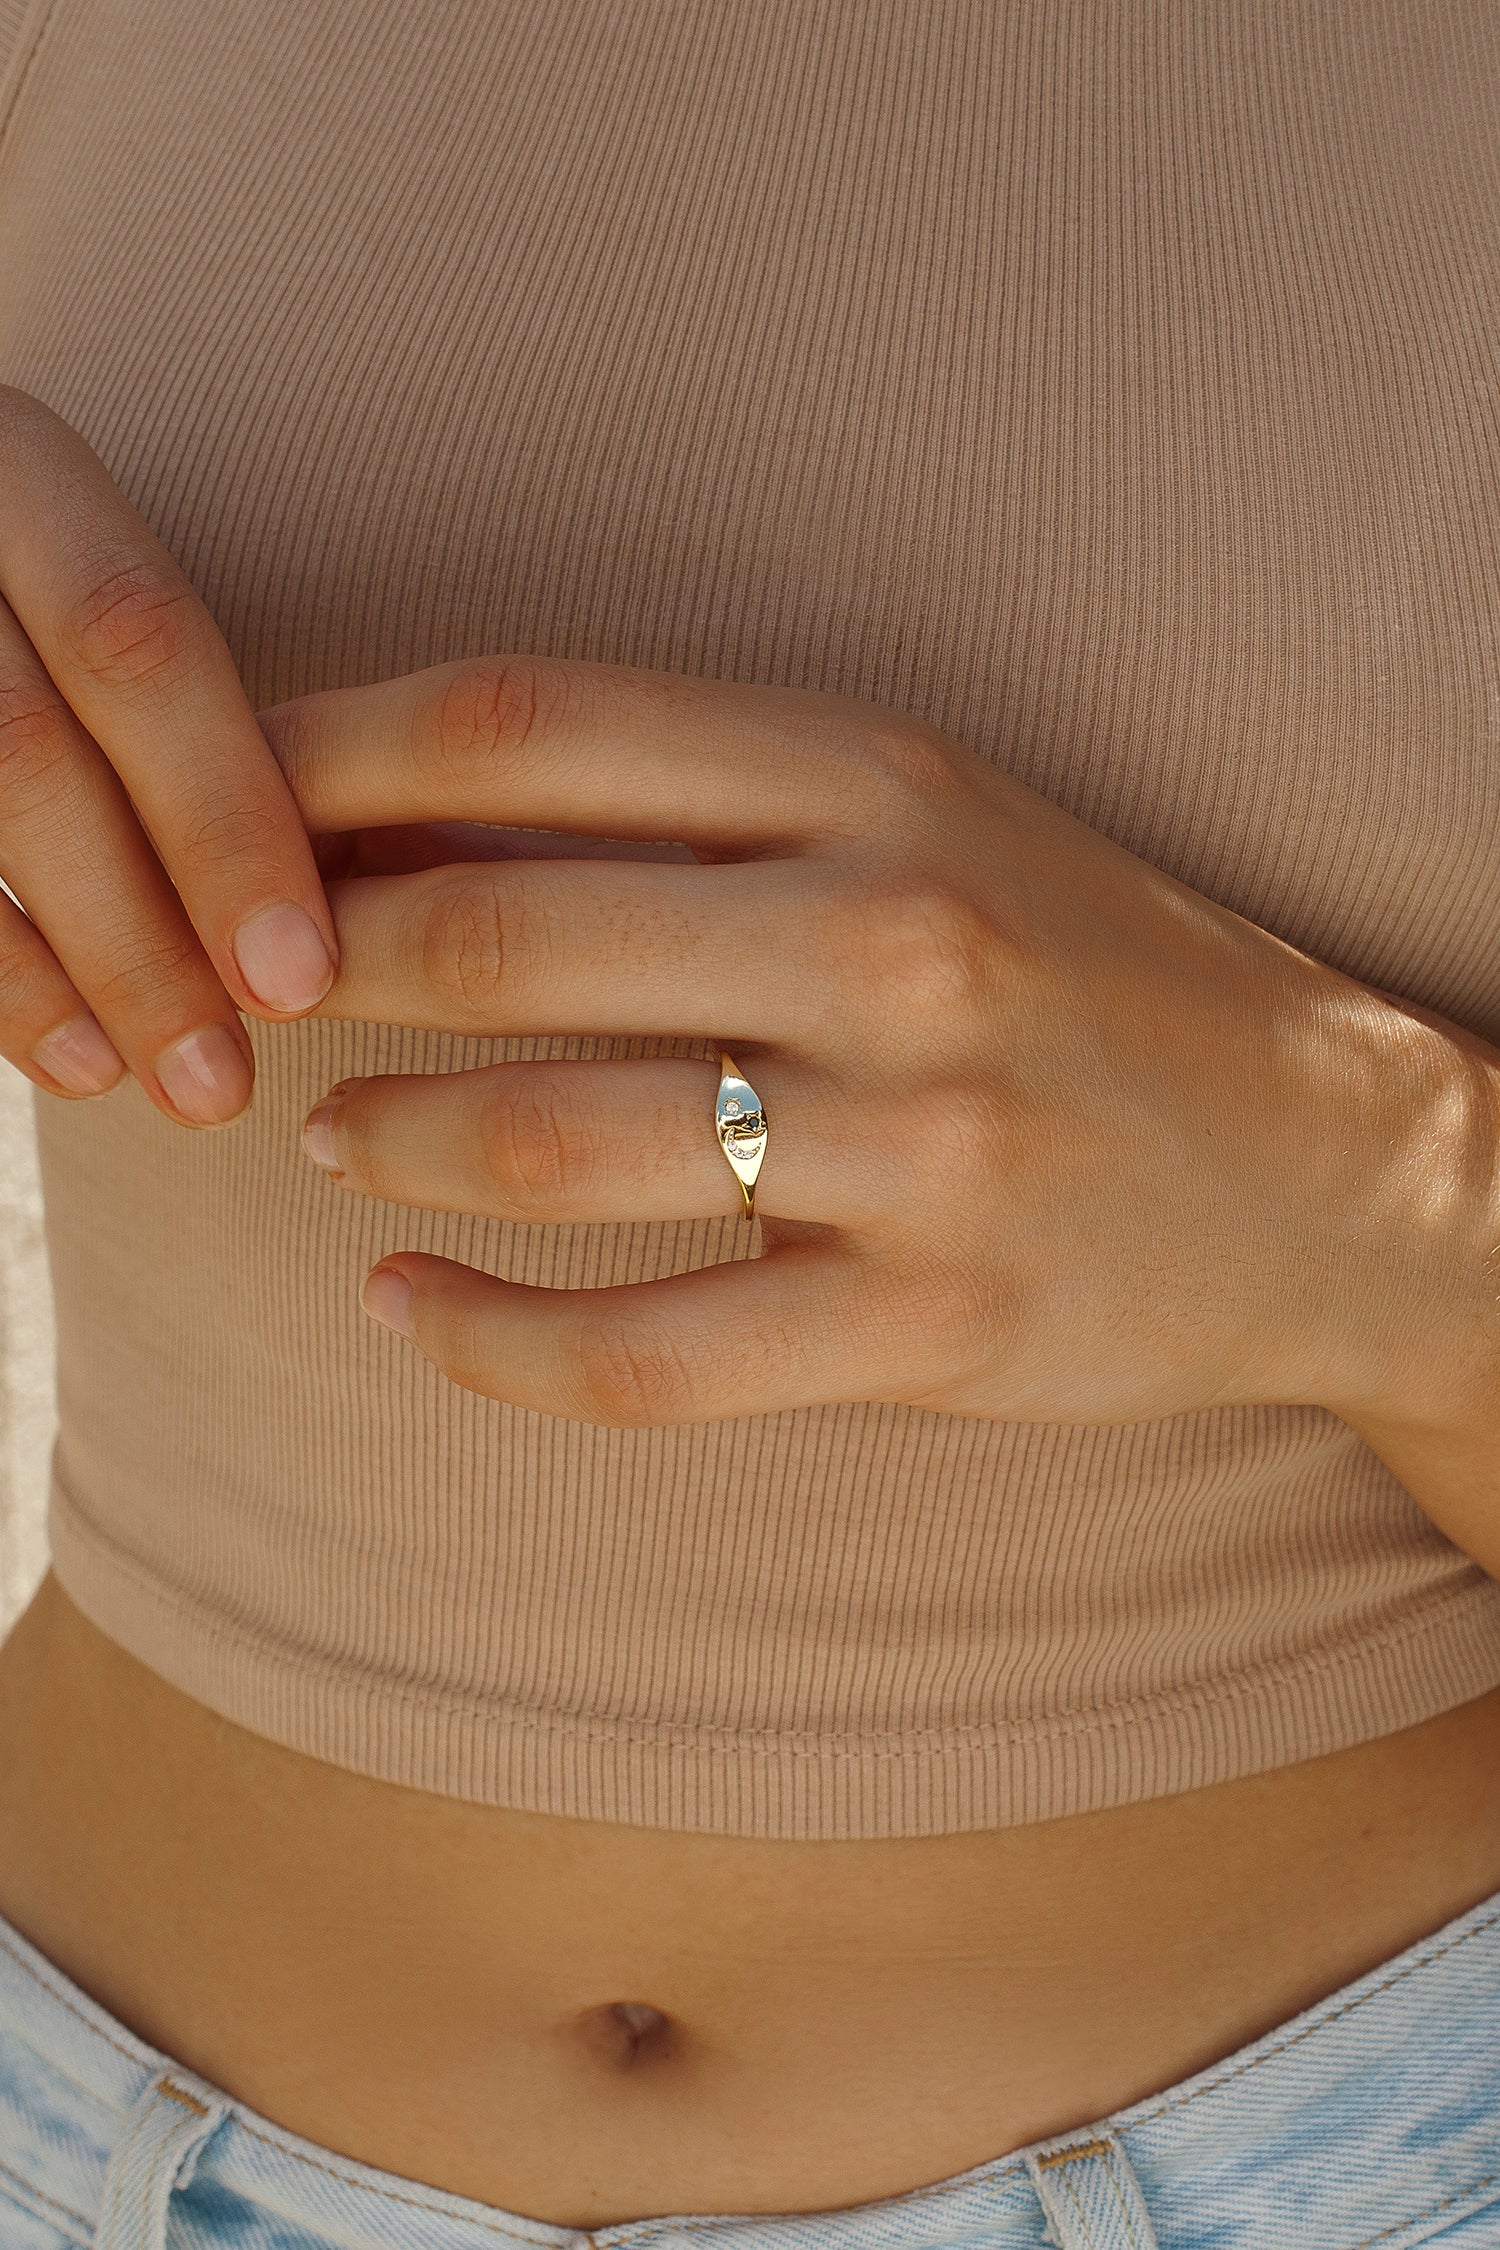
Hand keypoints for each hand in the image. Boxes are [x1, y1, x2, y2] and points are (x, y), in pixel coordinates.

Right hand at [0, 387, 336, 1122]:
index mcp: (20, 468)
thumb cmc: (50, 601)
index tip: (300, 975)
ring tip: (160, 1086)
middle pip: (31, 747)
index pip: (137, 644)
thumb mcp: (99, 572)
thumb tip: (402, 866)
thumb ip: (208, 702)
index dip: (224, 818)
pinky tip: (72, 1061)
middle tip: (228, 1082)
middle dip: (144, 932)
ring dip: (66, 974)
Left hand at [264, 656, 1499, 1476]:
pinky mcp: (931, 1326)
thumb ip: (691, 810)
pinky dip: (482, 1341)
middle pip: (500, 933)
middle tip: (252, 998)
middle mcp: (896, 935)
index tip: (226, 802)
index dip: (327, 757)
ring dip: (383, 1142)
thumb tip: (409, 827)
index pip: (527, 724)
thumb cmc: (1084, 969)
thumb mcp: (922, 819)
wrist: (1323, 1164)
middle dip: (320, 969)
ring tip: (329, 1141)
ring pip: (546, 1144)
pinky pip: (639, 1355)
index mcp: (878, 772)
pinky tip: (408, 1315)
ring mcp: (921, 1143)